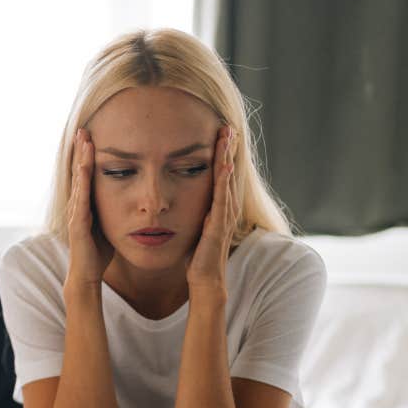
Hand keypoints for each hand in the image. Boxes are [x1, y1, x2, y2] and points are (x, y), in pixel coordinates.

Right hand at [65, 128, 115, 287]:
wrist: (87, 275)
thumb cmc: (99, 252)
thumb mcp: (110, 224)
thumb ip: (115, 209)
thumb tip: (130, 198)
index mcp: (87, 204)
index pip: (87, 175)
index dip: (87, 155)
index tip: (92, 136)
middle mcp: (78, 205)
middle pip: (79, 172)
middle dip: (80, 150)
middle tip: (83, 129)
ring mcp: (76, 214)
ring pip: (78, 181)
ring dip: (79, 160)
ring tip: (83, 140)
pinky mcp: (78, 224)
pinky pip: (80, 198)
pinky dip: (81, 181)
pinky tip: (84, 167)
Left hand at [186, 125, 239, 290]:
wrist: (204, 281)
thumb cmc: (197, 258)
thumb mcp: (193, 228)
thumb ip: (192, 212)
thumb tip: (179, 198)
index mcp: (217, 208)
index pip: (220, 176)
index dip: (221, 156)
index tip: (219, 134)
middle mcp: (224, 209)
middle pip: (228, 173)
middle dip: (228, 150)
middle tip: (228, 126)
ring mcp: (223, 217)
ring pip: (227, 181)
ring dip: (228, 158)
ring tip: (228, 136)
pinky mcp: (218, 227)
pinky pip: (222, 200)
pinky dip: (224, 181)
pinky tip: (223, 165)